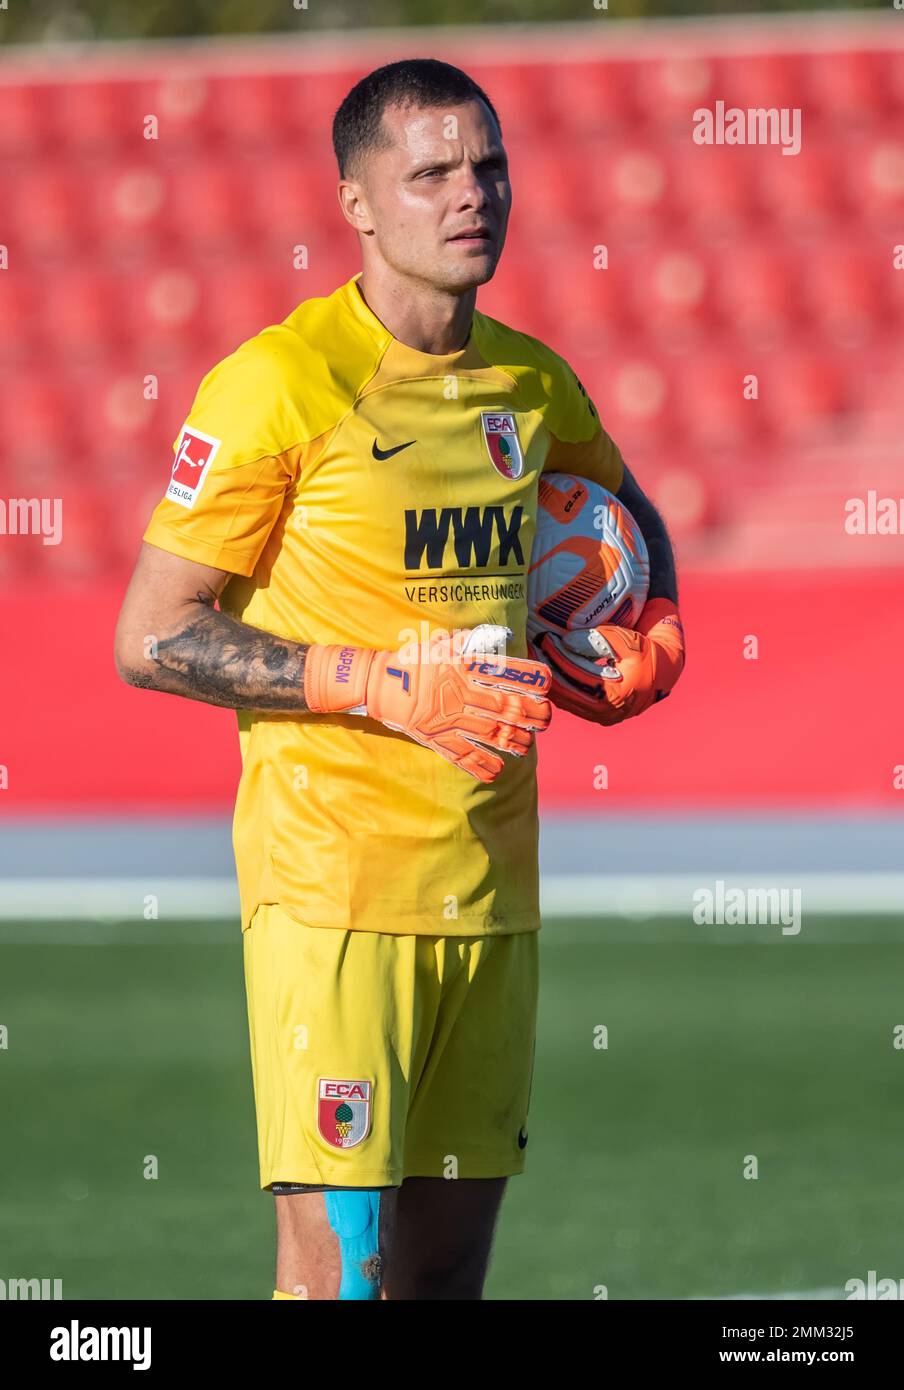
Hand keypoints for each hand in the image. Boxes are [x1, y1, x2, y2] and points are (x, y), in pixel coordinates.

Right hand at [304, 628, 551, 781]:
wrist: (380, 684)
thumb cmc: (414, 661)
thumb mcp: (443, 644)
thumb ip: (473, 641)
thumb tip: (502, 634)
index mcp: (465, 668)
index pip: (506, 673)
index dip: (530, 680)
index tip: (545, 686)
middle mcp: (461, 694)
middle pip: (507, 707)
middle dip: (532, 715)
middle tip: (545, 719)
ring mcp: (450, 719)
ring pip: (492, 734)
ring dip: (515, 741)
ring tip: (526, 745)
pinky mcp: (438, 738)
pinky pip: (463, 756)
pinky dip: (482, 766)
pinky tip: (498, 770)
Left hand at [530, 598, 684, 725]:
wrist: (663, 669)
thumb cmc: (647, 651)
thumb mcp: (626, 641)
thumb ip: (597, 641)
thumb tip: (566, 642)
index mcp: (615, 695)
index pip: (576, 675)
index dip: (558, 656)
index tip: (544, 639)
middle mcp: (606, 712)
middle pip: (565, 691)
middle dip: (547, 669)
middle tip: (533, 649)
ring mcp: (600, 716)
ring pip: (564, 700)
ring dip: (548, 680)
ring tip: (535, 659)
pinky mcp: (596, 714)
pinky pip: (570, 702)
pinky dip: (557, 688)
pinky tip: (546, 671)